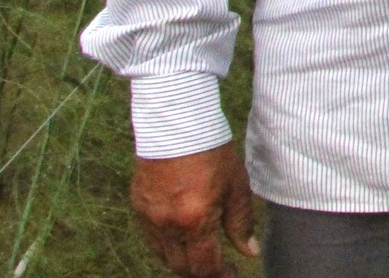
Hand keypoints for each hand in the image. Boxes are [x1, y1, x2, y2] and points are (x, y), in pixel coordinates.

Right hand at [131, 143, 258, 276]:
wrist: (177, 126)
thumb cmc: (211, 151)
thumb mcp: (236, 186)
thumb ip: (241, 222)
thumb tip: (249, 251)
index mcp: (195, 221)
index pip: (205, 266)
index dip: (220, 275)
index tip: (232, 274)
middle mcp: (168, 225)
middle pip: (181, 267)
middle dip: (201, 272)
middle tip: (219, 267)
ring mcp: (149, 218)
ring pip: (163, 255)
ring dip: (183, 260)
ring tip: (201, 253)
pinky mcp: (138, 208)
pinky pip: (152, 238)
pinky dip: (167, 244)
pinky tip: (181, 236)